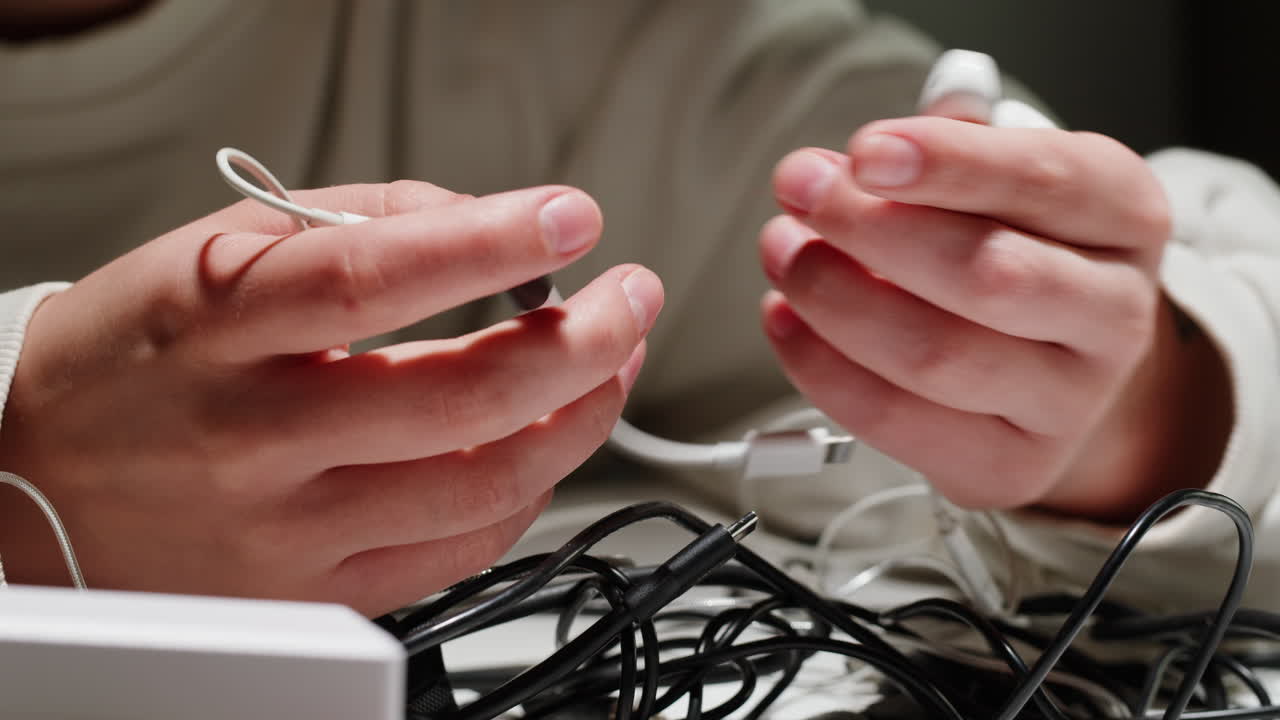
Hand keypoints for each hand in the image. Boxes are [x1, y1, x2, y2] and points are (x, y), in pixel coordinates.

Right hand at [0, 181, 662, 614]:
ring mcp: (284, 531)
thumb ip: (350, 224)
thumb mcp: (209, 254)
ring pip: (477, 488)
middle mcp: (250, 439)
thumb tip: (479, 223)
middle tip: (629, 300)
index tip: (568, 218)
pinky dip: (529, 491)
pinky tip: (549, 441)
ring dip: (576, 420)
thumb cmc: (134, 359)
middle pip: (454, 402)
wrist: (35, 484)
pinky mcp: (316, 592)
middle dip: (578, 344)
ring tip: (612, 366)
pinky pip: (459, 551)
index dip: (486, 244)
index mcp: (216, 329)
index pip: (370, 278)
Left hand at [760, 117, 1230, 522]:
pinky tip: (785, 319)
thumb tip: (856, 159)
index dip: (949, 164)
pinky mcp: (1011, 467)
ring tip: (784, 252)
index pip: (1046, 181)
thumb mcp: (1001, 181)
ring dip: (835, 297)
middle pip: (987, 274)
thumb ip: (940, 155)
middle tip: (799, 189)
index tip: (866, 150)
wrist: (1056, 367)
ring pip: (936, 355)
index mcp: (1124, 216)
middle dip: (871, 228)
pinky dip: (823, 367)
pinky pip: (898, 420)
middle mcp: (1114, 314)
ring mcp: (1069, 402)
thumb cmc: (1013, 249)